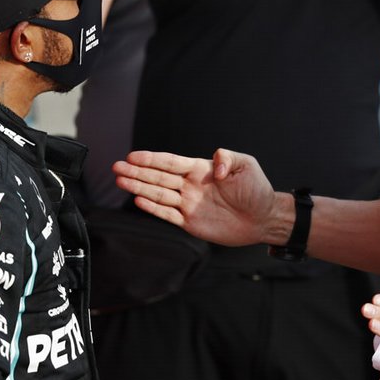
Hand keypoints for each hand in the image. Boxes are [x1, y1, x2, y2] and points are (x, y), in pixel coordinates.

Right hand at [114, 148, 277, 246]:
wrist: (263, 218)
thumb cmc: (257, 189)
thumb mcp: (246, 165)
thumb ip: (228, 158)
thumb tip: (215, 165)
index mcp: (201, 170)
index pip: (170, 163)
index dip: (151, 159)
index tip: (132, 156)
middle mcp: (191, 186)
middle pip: (158, 177)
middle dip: (137, 171)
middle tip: (116, 166)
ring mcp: (189, 204)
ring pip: (158, 194)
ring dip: (139, 187)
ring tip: (120, 180)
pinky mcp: (191, 222)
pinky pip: (167, 214)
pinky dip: (153, 208)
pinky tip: (138, 200)